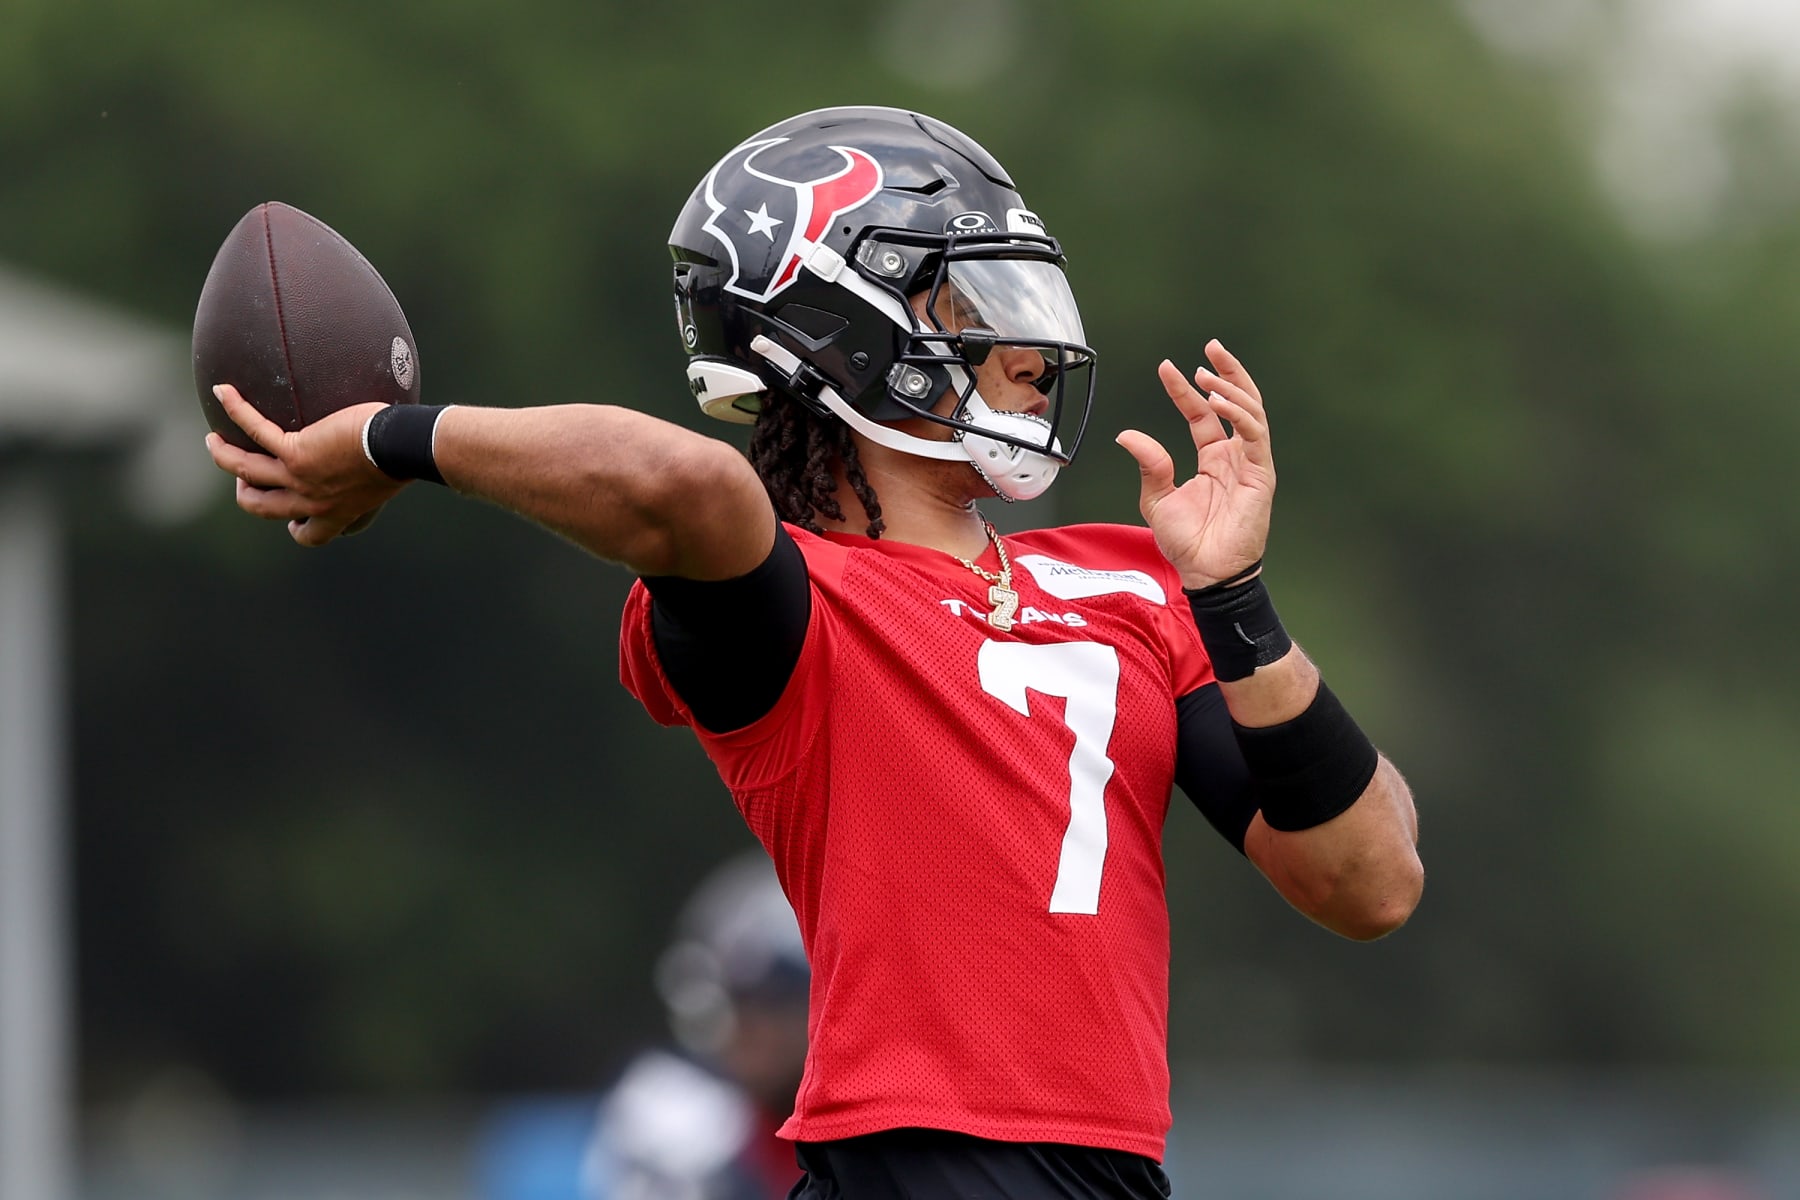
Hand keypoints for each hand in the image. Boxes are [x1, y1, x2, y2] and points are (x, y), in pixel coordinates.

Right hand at [203, 385, 404, 546]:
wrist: (401, 450)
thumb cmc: (404, 458)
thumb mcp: (390, 478)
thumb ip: (378, 477)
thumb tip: (394, 456)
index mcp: (338, 514)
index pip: (310, 534)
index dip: (296, 526)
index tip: (294, 518)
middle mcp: (314, 503)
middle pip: (264, 508)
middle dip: (248, 495)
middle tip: (243, 477)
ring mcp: (300, 478)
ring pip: (246, 471)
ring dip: (225, 456)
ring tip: (214, 441)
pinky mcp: (295, 452)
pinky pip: (256, 429)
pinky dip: (236, 410)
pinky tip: (223, 392)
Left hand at [1115, 339, 1274, 588]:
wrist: (1205, 572)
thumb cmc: (1186, 543)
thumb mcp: (1157, 499)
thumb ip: (1149, 464)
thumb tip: (1127, 435)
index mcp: (1212, 459)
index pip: (1201, 414)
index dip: (1185, 390)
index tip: (1167, 367)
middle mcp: (1233, 456)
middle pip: (1237, 402)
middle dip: (1226, 372)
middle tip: (1211, 346)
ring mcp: (1250, 462)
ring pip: (1250, 411)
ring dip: (1232, 387)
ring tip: (1208, 373)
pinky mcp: (1261, 473)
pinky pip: (1255, 433)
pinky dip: (1239, 412)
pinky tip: (1219, 400)